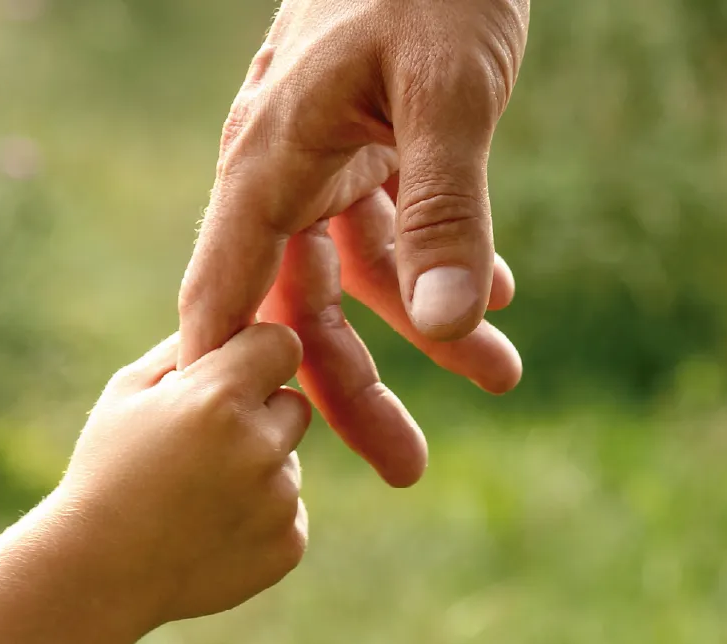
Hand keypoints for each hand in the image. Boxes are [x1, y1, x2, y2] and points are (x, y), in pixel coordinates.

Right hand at [49, 324, 310, 635]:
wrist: (97, 572)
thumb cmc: (106, 470)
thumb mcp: (127, 391)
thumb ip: (185, 348)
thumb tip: (233, 324)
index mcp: (220, 399)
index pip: (283, 344)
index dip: (258, 355)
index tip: (237, 371)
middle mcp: (260, 448)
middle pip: (294, 405)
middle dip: (260, 414)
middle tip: (207, 443)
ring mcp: (279, 501)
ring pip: (288, 462)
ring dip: (257, 469)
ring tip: (198, 496)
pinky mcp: (288, 545)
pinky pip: (288, 510)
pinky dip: (260, 516)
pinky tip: (211, 529)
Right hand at [179, 0, 528, 486]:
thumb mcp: (449, 92)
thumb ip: (443, 211)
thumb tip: (447, 326)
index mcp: (268, 162)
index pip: (227, 293)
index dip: (226, 376)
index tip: (241, 452)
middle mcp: (281, 176)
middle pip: (304, 312)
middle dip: (356, 392)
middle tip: (407, 469)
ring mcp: (321, 169)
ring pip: (355, 282)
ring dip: (426, 333)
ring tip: (500, 377)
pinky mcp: (364, 158)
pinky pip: (392, 236)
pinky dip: (441, 269)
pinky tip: (496, 298)